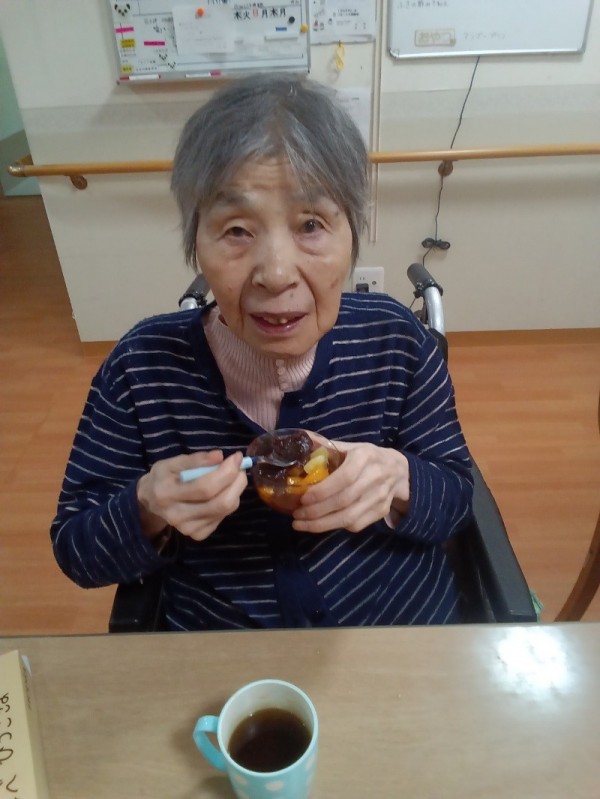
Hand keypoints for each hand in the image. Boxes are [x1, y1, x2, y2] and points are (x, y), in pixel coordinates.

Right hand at [137, 450, 247, 541]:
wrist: (149, 503)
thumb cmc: (162, 478)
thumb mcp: (171, 463)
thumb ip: (195, 459)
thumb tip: (220, 456)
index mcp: (167, 494)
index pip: (205, 487)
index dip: (227, 472)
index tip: (237, 457)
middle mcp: (177, 516)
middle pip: (220, 503)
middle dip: (237, 482)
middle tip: (240, 468)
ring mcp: (189, 529)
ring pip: (226, 510)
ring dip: (236, 490)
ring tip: (232, 477)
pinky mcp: (198, 535)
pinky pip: (223, 517)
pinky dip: (229, 501)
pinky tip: (221, 492)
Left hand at [291, 442, 409, 533]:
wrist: (399, 471)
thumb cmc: (367, 457)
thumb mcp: (350, 447)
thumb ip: (327, 446)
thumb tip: (300, 439)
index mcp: (365, 457)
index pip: (344, 478)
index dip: (322, 491)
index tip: (302, 499)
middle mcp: (375, 478)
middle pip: (344, 501)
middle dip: (317, 512)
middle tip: (296, 515)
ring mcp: (380, 497)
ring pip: (349, 517)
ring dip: (322, 524)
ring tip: (301, 524)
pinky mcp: (381, 512)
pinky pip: (356, 525)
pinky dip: (336, 526)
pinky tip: (320, 524)